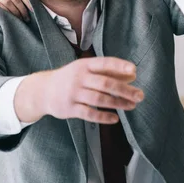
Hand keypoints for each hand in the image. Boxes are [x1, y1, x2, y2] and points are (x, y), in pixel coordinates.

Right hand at [16, 57, 143, 123]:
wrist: (43, 90)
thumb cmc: (71, 79)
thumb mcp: (85, 70)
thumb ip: (107, 72)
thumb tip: (132, 75)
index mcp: (84, 65)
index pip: (104, 63)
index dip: (119, 66)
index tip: (134, 71)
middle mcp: (79, 78)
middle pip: (105, 83)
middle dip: (124, 90)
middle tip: (140, 95)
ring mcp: (73, 93)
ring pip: (99, 99)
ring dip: (118, 103)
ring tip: (132, 106)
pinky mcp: (70, 108)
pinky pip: (89, 114)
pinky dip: (103, 117)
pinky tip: (115, 119)